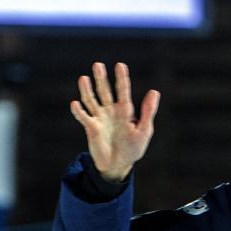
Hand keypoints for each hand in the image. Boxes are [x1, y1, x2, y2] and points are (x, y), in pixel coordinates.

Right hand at [70, 61, 160, 181]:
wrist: (119, 165)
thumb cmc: (133, 148)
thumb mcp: (144, 131)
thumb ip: (148, 112)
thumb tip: (154, 92)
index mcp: (124, 110)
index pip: (123, 91)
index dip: (122, 78)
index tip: (120, 65)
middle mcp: (110, 111)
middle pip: (104, 91)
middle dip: (101, 79)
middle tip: (98, 65)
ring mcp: (100, 118)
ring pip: (91, 100)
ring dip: (87, 90)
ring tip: (84, 78)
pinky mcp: (91, 128)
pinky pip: (83, 117)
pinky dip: (79, 111)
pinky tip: (75, 104)